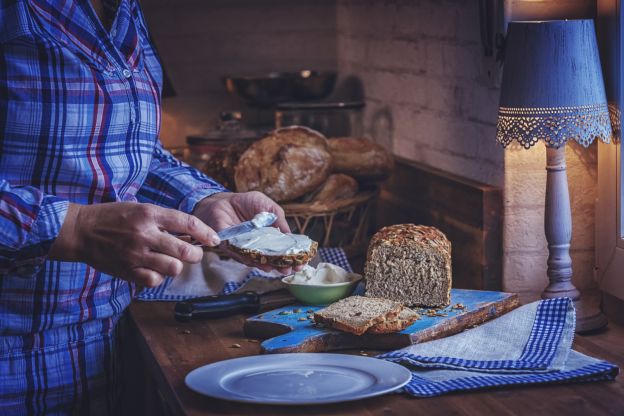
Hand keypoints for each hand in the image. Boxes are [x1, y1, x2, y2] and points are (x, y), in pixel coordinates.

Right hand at [49, 202, 219, 286]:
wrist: (81, 230)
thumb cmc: (112, 217)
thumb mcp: (140, 209)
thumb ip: (164, 221)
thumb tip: (190, 235)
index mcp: (149, 213)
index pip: (188, 223)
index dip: (206, 233)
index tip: (214, 239)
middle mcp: (144, 233)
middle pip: (185, 250)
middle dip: (196, 254)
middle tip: (194, 253)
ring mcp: (136, 254)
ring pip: (173, 268)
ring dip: (177, 266)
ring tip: (170, 261)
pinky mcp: (127, 270)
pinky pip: (154, 280)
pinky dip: (158, 277)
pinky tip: (153, 270)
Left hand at [192, 191, 301, 273]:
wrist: (224, 201)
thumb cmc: (246, 203)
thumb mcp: (269, 207)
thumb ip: (279, 220)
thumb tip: (290, 236)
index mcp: (270, 236)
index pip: (283, 249)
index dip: (294, 256)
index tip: (303, 261)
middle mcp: (259, 246)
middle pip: (274, 259)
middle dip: (285, 265)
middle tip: (294, 268)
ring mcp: (247, 249)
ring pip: (261, 261)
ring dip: (272, 266)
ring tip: (283, 269)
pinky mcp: (233, 249)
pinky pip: (244, 257)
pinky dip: (254, 261)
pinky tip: (264, 264)